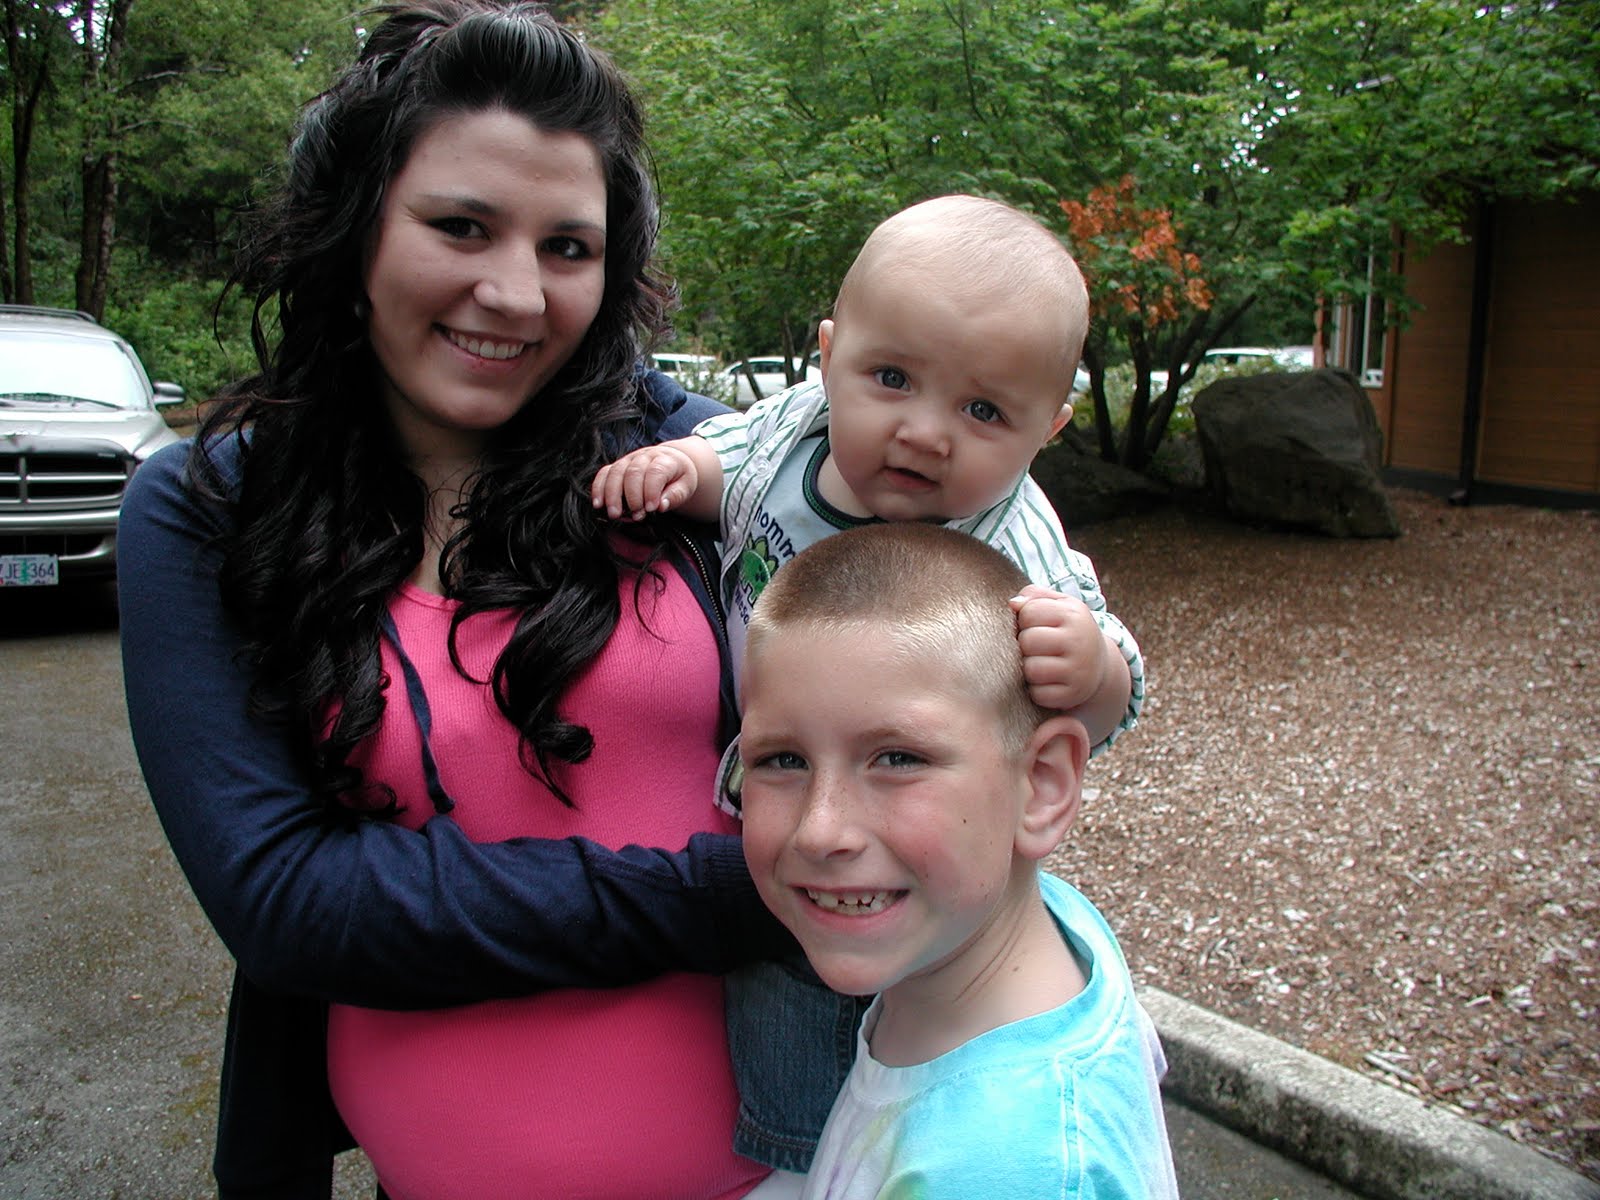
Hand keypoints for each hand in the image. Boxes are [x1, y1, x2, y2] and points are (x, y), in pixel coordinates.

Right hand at [590, 444, 699, 520]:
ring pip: (616, 472)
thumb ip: (675, 496)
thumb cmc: (678, 477)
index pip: (656, 472)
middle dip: (632, 496)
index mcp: (665, 459)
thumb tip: (660, 506)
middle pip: (633, 472)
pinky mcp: (617, 466)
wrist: (671, 463)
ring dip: (612, 494)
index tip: (651, 508)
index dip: (651, 491)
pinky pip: (604, 473)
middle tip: (635, 515)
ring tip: (614, 514)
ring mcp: (629, 460)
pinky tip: (598, 503)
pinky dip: (599, 488)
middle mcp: (645, 456)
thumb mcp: (686, 486)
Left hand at [1010, 584, 1105, 711]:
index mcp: (1073, 614)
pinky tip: (1048, 681)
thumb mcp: (1058, 605)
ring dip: (1029, 668)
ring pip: (1031, 669)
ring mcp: (1079, 670)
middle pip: (1028, 641)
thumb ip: (1033, 596)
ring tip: (1041, 663)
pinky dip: (1037, 690)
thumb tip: (1013, 603)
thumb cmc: (1066, 629)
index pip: (1028, 612)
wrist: (1097, 664)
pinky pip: (1039, 694)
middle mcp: (1079, 641)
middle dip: (1025, 644)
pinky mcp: (1073, 694)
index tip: (1035, 625)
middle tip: (1037, 647)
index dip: (1024, 620)